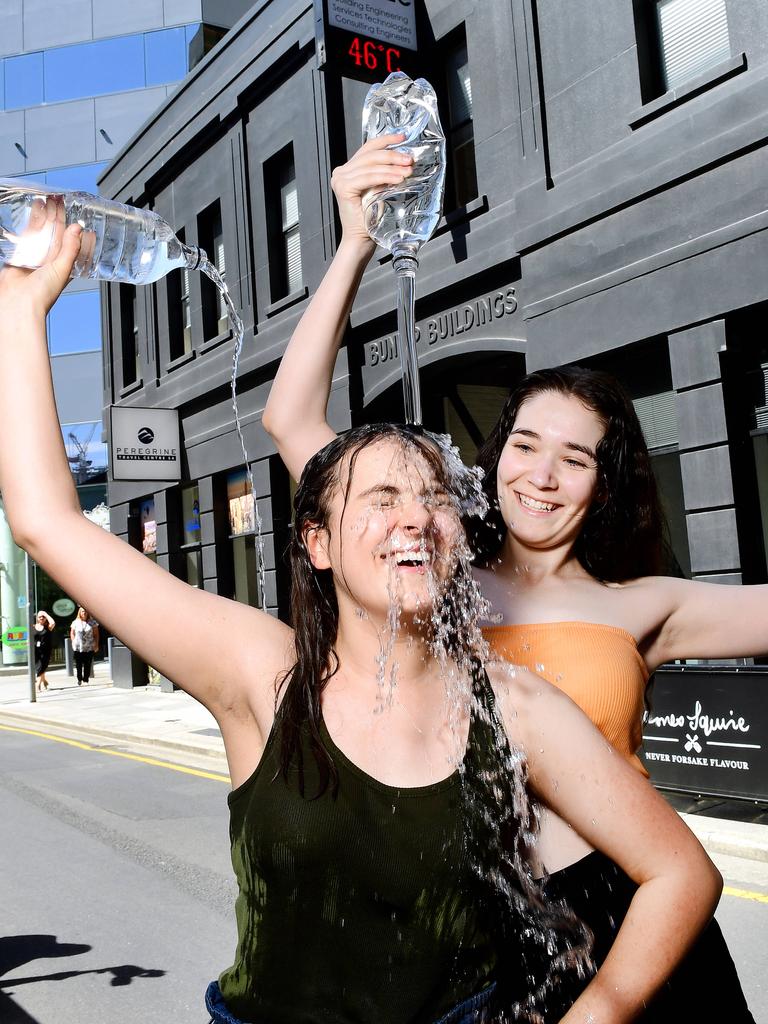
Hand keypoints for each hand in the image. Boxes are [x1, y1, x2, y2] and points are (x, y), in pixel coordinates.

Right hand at [0, 198, 81, 317]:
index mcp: (64, 266)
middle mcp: (50, 261)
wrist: (18, 304)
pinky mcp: (19, 255)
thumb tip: (78, 228)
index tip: (79, 215)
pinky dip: (29, 222)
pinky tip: (33, 211)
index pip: (73, 243)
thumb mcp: (62, 270)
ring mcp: (34, 258)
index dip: (76, 229)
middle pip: (56, 233)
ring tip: (47, 200)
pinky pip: (26, 235)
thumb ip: (70, 249)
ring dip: (44, 216)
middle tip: (60, 200)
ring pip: (41, 232)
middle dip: (58, 217)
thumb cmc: (42, 295)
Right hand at [330, 134, 412, 247]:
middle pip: (370, 154)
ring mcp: (340, 179)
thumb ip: (384, 173)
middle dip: (393, 155)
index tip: (403, 137)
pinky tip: (398, 179)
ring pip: (371, 165)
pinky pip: (369, 177)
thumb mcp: (379, 189)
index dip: (386, 140)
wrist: (361, 239)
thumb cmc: (370, 218)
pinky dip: (385, 176)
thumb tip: (403, 160)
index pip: (368, 148)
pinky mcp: (343, 187)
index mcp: (348, 169)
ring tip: (407, 171)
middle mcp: (341, 172)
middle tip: (409, 159)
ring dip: (392, 167)